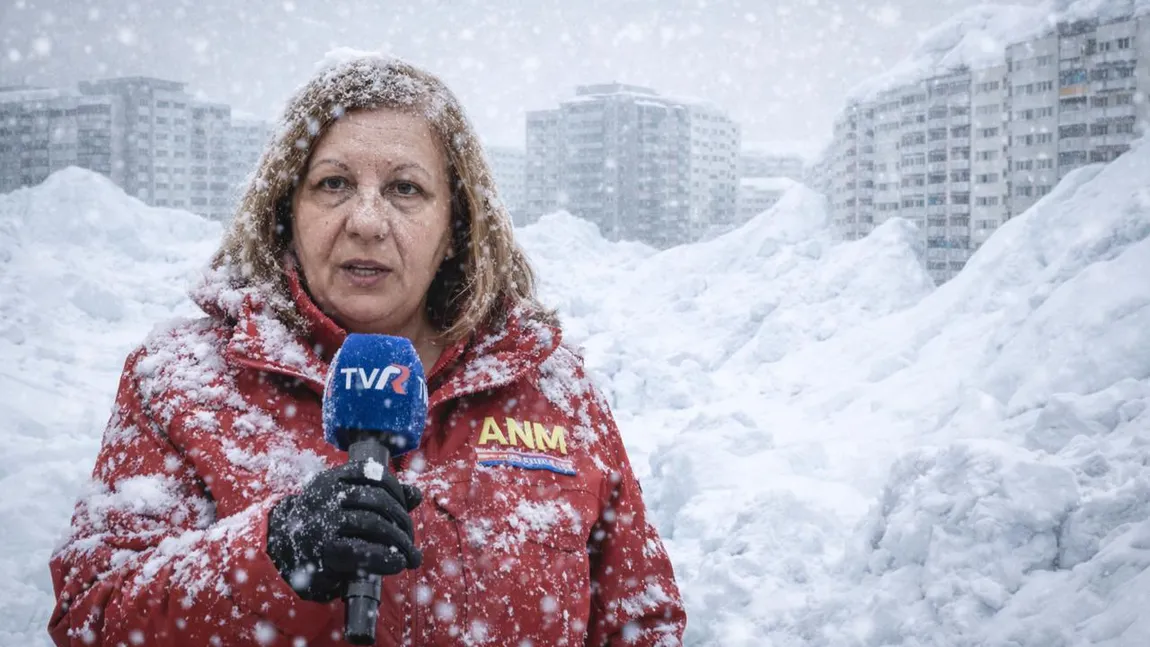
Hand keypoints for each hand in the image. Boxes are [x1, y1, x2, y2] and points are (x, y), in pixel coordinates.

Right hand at [266, 461, 422, 601]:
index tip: (406, 510)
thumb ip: (381, 497)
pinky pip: (361, 550)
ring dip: (399, 541)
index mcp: (330, 480)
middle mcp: (324, 496)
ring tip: (409, 555)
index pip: (375, 474)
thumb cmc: (321, 527)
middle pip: (378, 500)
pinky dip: (386, 557)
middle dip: (403, 522)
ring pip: (373, 523)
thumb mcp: (345, 505)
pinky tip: (397, 563)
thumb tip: (416, 494)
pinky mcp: (322, 549)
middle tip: (411, 542)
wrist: (281, 554)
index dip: (398, 492)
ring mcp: (322, 521)